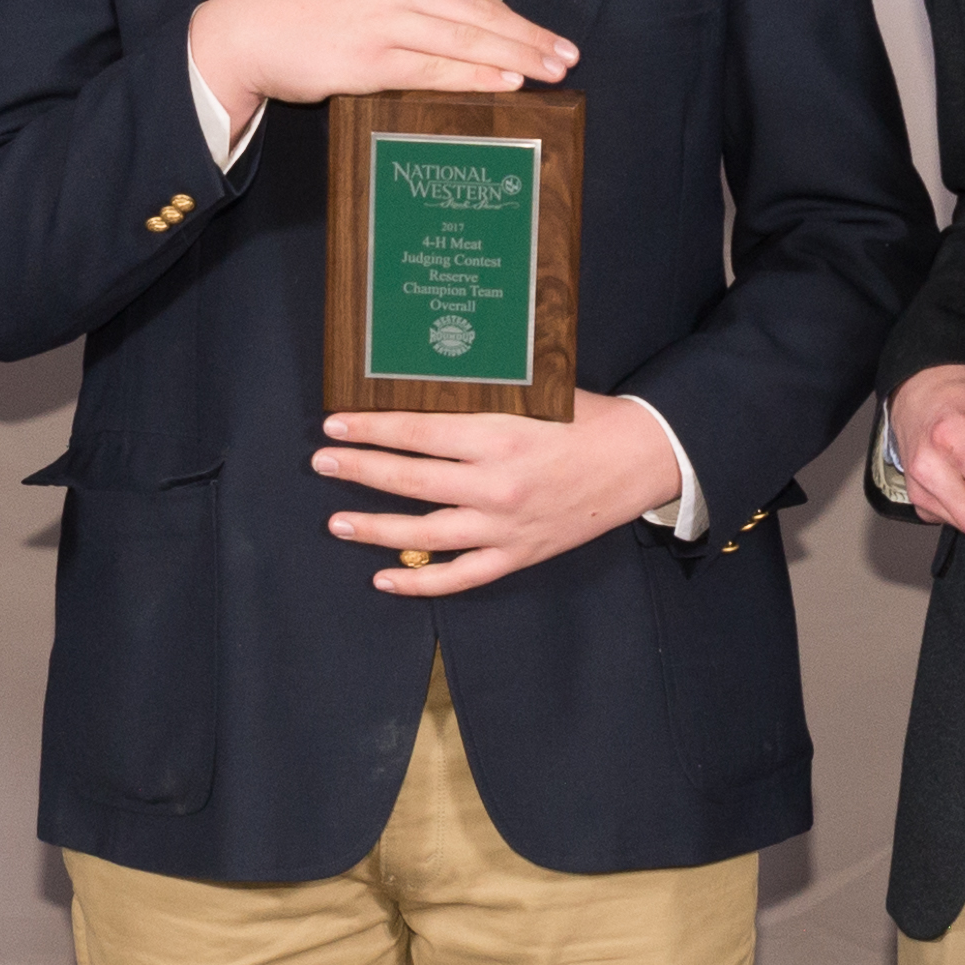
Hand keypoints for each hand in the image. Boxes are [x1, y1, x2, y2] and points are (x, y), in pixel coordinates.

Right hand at [187, 0, 573, 122]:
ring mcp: (385, 20)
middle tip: (567, 57)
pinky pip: (434, 67)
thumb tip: (467, 37)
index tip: (551, 39)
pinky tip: (505, 81)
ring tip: (550, 71)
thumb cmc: (309, 14)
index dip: (519, 21)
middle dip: (530, 38)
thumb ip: (416, 5)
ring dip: (515, 57)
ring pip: (466, 40)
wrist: (250, 27)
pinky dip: (474, 74)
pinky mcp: (369, 57)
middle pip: (481, 15)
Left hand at [316, 390, 684, 593]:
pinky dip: (421, 582)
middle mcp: (497, 486)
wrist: (642, 460)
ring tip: (337, 522)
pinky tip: (385, 580)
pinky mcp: (520, 554)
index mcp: (500, 436)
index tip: (335, 424)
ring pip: (425, 534)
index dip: (371, 429)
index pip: (417, 433)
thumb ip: (481, 395)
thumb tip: (421, 383)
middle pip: (410, 481)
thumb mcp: (535, 393)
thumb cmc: (588, 418)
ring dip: (375, 529)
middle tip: (322, 463)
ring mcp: (506, 526)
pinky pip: (461, 576)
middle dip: (359, 471)